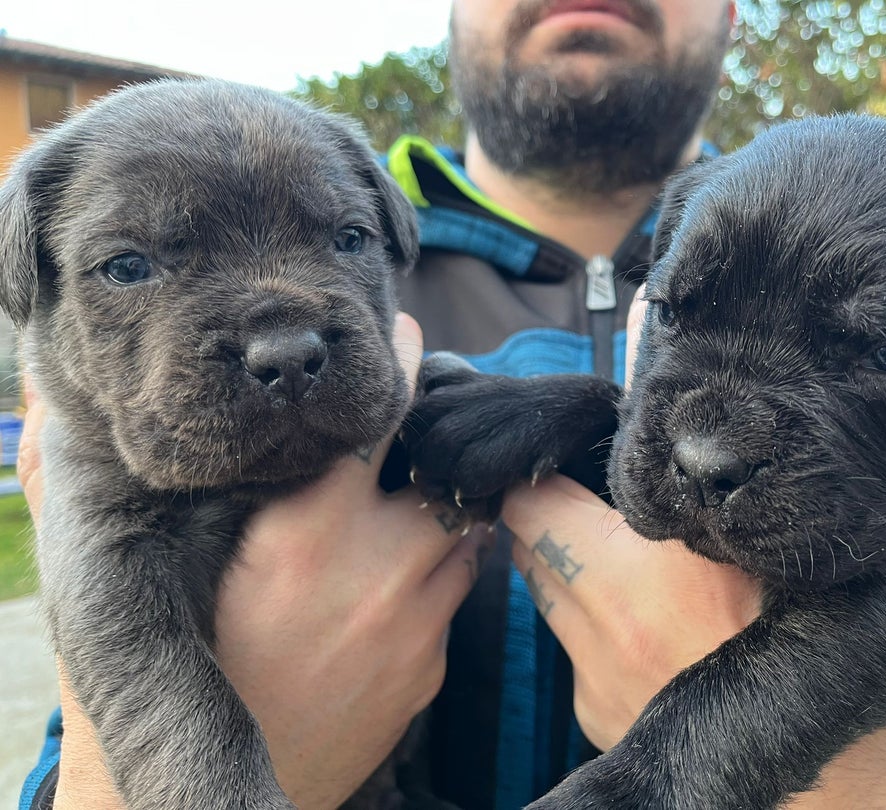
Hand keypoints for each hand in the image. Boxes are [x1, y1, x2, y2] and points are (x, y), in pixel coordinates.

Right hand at [19, 314, 490, 809]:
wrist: (220, 796)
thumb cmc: (175, 675)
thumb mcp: (150, 572)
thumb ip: (123, 485)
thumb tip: (52, 407)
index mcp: (306, 534)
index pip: (380, 419)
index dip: (400, 368)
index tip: (403, 338)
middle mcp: (378, 569)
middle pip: (439, 468)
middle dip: (433, 437)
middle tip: (418, 421)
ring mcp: (415, 621)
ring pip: (460, 528)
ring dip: (439, 505)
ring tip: (408, 497)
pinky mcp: (430, 668)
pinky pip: (452, 594)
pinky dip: (434, 572)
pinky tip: (395, 578)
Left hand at [504, 289, 885, 802]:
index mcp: (654, 580)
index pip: (538, 498)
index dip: (563, 456)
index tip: (601, 440)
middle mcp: (607, 629)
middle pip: (532, 535)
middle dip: (564, 501)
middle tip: (620, 488)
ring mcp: (594, 679)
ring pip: (547, 586)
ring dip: (575, 557)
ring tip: (641, 547)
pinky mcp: (597, 717)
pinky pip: (573, 642)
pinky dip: (595, 614)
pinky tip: (658, 617)